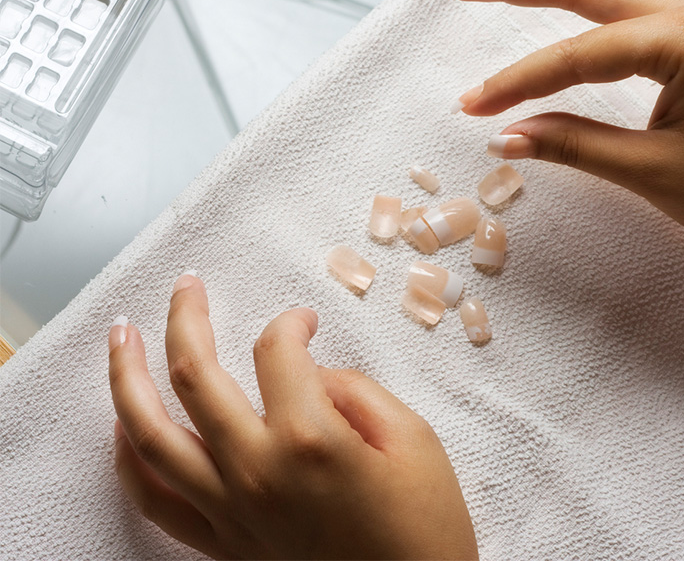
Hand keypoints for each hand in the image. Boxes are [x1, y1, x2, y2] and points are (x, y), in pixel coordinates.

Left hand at [108, 273, 477, 559]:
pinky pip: (155, 500)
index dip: (290, 323)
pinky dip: (129, 462)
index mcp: (309, 439)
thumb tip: (306, 373)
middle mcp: (257, 471)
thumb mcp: (412, 438)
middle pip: (195, 374)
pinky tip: (122, 429)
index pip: (276, 352)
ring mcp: (231, 509)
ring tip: (120, 337)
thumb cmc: (424, 526)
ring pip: (151, 434)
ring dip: (127, 377)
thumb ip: (353, 389)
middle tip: (187, 286)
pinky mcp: (223, 541)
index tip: (304, 322)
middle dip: (186, 318)